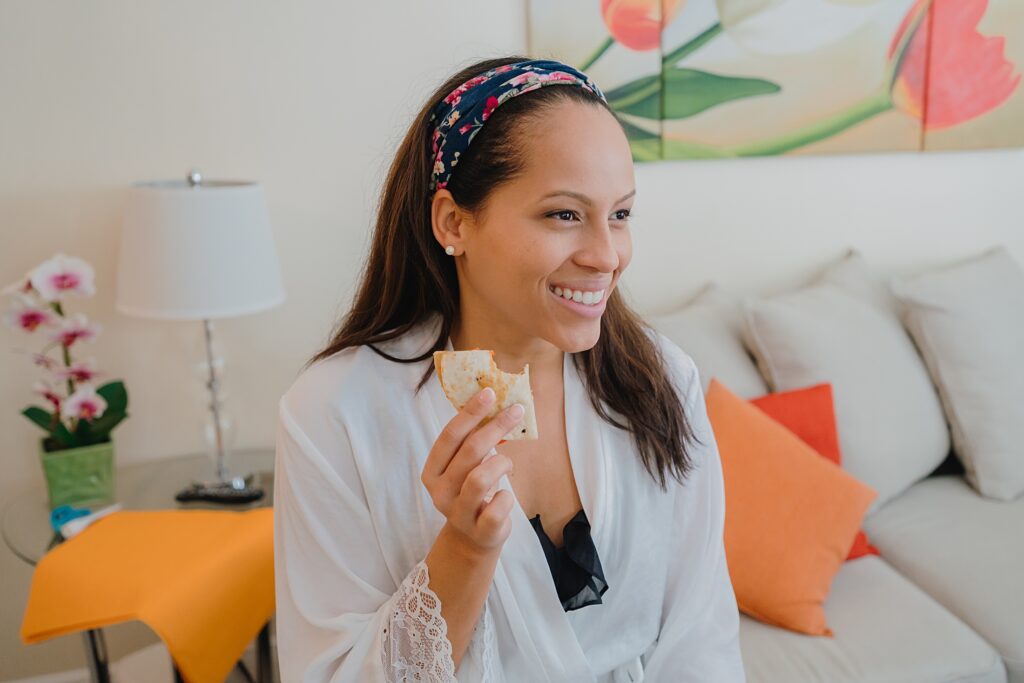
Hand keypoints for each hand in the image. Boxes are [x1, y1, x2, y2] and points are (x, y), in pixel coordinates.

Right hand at [421, 387, 523, 553]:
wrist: (473, 538)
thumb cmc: (471, 491)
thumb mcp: (466, 467)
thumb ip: (472, 442)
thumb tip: (495, 403)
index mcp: (433, 471)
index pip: (450, 436)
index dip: (470, 413)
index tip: (489, 392)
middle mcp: (440, 492)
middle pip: (469, 452)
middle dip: (495, 427)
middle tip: (516, 410)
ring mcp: (459, 513)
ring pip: (480, 478)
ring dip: (502, 463)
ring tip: (507, 464)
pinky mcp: (480, 531)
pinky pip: (499, 505)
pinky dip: (507, 496)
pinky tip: (504, 497)